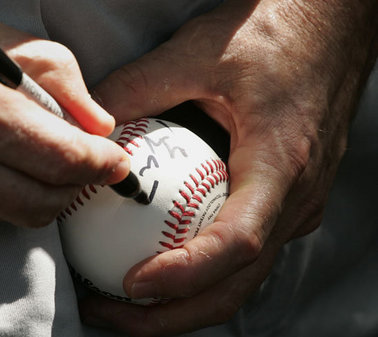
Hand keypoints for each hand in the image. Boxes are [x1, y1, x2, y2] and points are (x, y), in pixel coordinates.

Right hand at [0, 1, 128, 233]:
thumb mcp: (6, 44)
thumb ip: (64, 83)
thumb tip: (100, 127)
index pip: (61, 159)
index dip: (99, 164)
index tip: (115, 162)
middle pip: (39, 203)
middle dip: (72, 187)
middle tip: (81, 168)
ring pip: (6, 216)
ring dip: (28, 191)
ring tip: (17, 157)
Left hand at [81, 0, 377, 334]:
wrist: (331, 26)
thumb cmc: (275, 34)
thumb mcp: (198, 53)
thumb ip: (138, 87)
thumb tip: (89, 126)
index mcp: (281, 166)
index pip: (237, 243)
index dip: (185, 274)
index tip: (131, 285)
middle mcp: (295, 199)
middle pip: (237, 284)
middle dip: (172, 315)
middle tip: (110, 311)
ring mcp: (294, 204)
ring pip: (241, 277)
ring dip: (184, 301)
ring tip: (124, 300)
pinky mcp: (285, 199)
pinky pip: (243, 249)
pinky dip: (200, 269)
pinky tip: (160, 258)